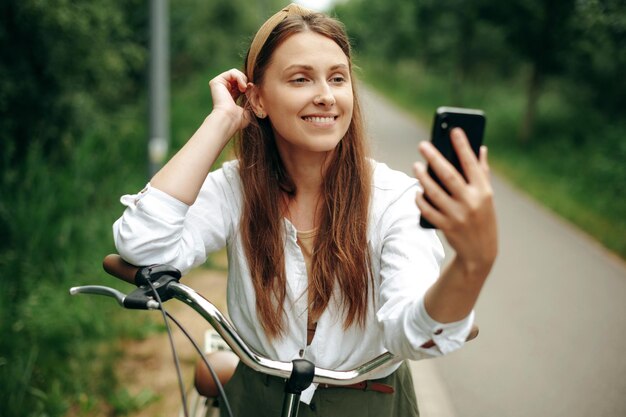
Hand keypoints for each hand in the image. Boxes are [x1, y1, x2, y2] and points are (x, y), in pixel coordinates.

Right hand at [208, 69, 251, 131]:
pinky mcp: (216, 82)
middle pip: (238, 77)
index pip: (241, 84)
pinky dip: (240, 77)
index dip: (249, 85)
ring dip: (244, 79)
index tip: (253, 92)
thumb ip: (252, 96)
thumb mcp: (249, 106)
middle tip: (249, 90)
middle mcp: (223, 90)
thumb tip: (254, 86)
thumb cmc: (238, 119)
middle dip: (247, 81)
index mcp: (230, 96)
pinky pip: (232, 72)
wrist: (229, 119)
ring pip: (235, 73)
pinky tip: (243, 87)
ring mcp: (219, 85)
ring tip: (245, 89)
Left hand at [413, 128, 497, 276]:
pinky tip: (417, 191)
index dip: (462, 146)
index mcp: (484, 191)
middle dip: (434, 158)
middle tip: (423, 145)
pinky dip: (421, 200)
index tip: (453, 130)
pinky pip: (428, 210)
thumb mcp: (487, 197)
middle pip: (448, 175)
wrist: (481, 252)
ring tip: (415, 166)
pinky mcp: (446, 227)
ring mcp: (457, 215)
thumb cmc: (483, 218)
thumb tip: (481, 148)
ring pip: (434, 192)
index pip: (471, 164)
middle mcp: (471, 202)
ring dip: (422, 178)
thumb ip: (482, 172)